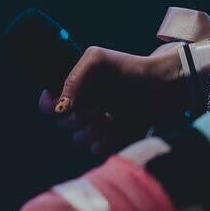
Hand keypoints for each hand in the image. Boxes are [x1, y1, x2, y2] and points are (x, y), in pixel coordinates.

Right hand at [39, 45, 187, 156]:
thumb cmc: (130, 68)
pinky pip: (96, 149)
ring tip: (113, 115)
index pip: (46, 106)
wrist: (162, 86)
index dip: (52, 107)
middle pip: (62, 125)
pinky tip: (120, 126)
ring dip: (95, 128)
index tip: (69, 103)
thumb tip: (60, 109)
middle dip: (80, 116)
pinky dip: (107, 139)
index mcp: (73, 89)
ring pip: (79, 139)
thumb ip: (73, 80)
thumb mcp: (97, 61)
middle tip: (100, 105)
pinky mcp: (111, 140)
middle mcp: (81, 108)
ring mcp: (95, 126)